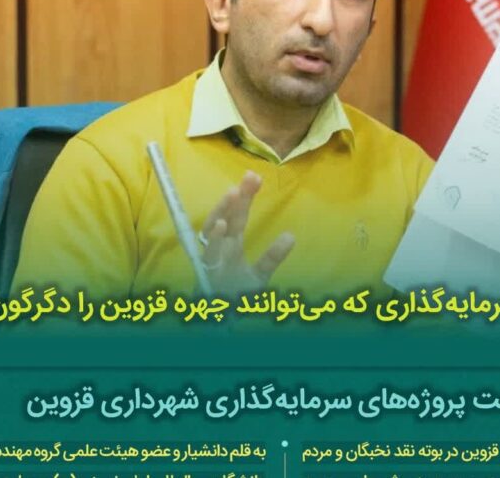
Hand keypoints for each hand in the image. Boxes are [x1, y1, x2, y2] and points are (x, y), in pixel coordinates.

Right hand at [200, 171, 294, 295]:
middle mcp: (219, 248)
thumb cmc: (234, 296)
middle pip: (226, 217)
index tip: (255, 175)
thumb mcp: (259, 275)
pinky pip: (210, 255)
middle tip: (250, 176)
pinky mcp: (208, 274)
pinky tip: (222, 226)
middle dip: (235, 197)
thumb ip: (272, 257)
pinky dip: (215, 241)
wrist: (220, 323)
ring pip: (212, 230)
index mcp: (230, 245)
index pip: (238, 215)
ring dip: (222, 211)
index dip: (245, 196)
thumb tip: (291, 235)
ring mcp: (212, 260)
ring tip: (233, 193)